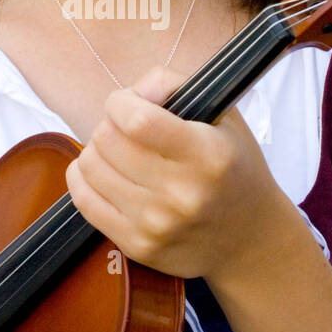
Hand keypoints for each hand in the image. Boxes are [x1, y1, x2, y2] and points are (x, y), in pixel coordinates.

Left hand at [65, 64, 283, 282]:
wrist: (249, 238)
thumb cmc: (233, 169)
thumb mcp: (223, 116)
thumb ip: (173, 86)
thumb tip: (131, 93)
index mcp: (207, 155)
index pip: (137, 120)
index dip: (120, 102)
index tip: (127, 103)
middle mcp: (182, 193)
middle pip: (107, 141)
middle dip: (108, 124)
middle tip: (124, 129)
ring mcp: (156, 223)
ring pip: (90, 167)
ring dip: (96, 151)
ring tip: (117, 153)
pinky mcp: (137, 245)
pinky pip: (84, 201)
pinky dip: (83, 179)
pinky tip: (102, 173)